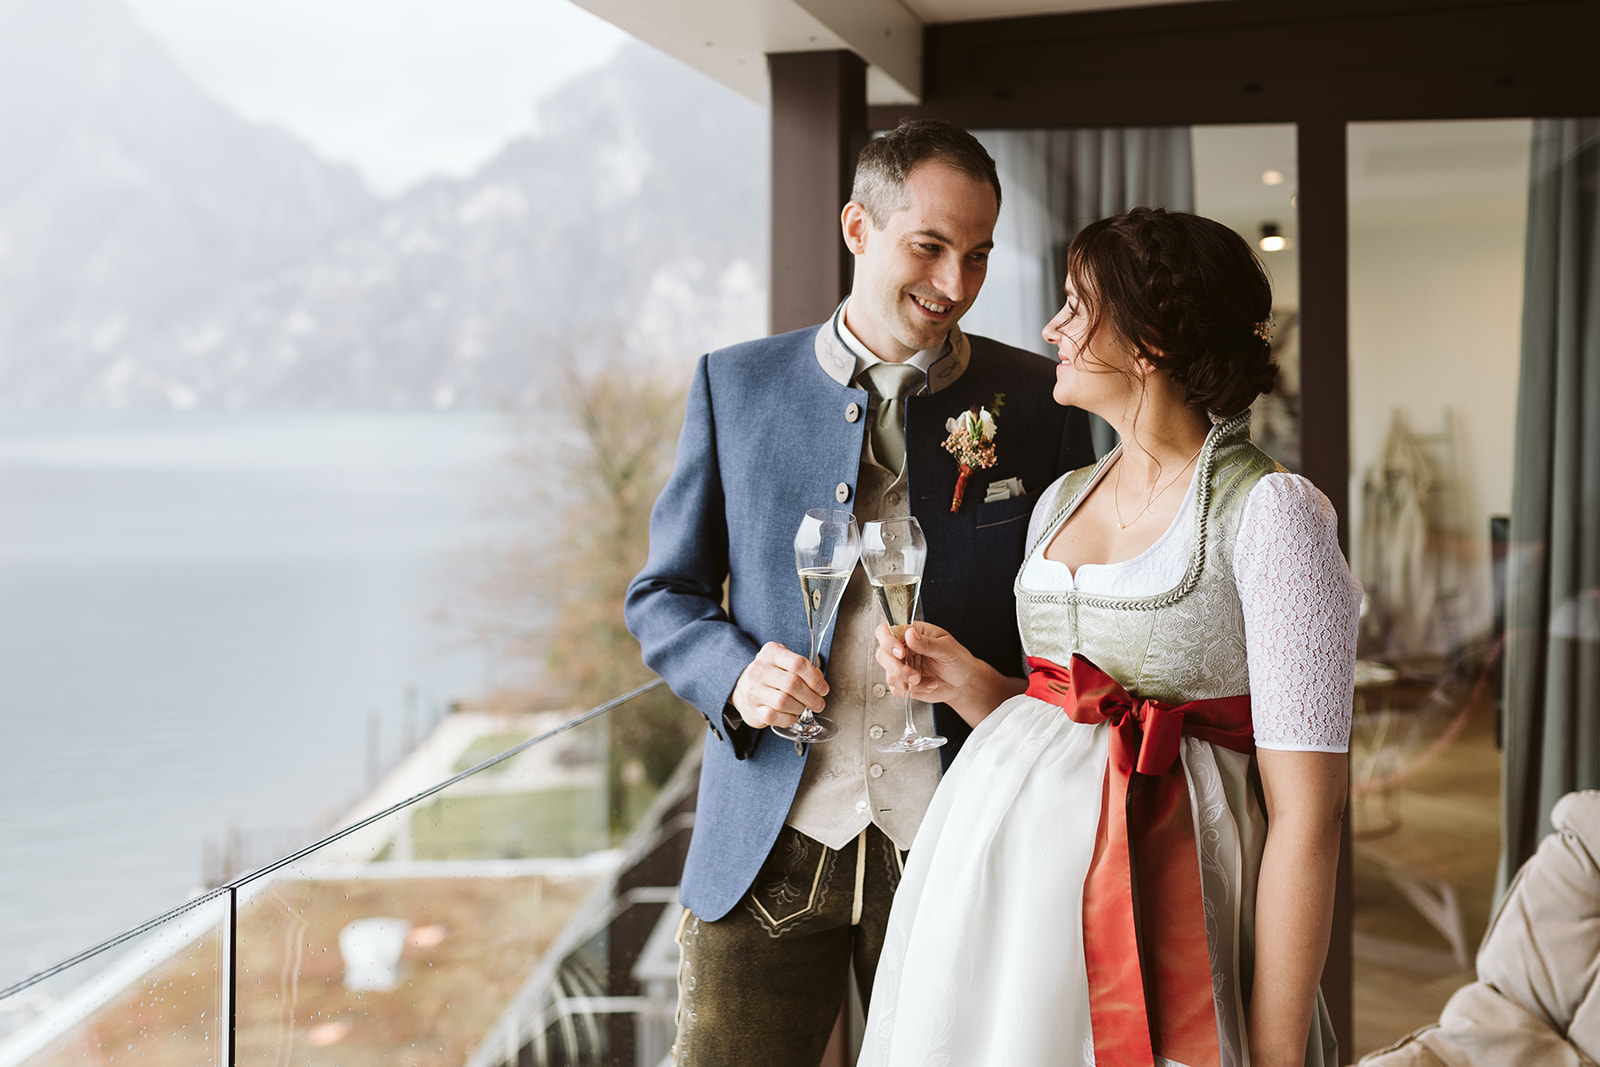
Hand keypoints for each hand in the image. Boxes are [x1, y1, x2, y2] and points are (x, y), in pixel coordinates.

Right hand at [730, 642, 827, 729]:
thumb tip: (820, 684)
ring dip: (800, 708)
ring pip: (783, 701)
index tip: (823, 688)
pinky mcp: (752, 709)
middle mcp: (760, 669)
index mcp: (771, 653)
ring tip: (803, 708)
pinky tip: (792, 715)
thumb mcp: (784, 662)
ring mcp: (754, 690)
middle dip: (811, 697)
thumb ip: (803, 669)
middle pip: (792, 684)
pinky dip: (789, 718)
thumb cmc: (770, 675)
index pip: (798, 664)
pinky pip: (774, 716)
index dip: (815, 679)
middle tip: (818, 703)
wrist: (741, 688)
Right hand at [875, 622, 1025, 726]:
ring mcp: (902, 667)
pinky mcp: (904, 683)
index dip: (888, 641)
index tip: (900, 652)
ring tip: (930, 681)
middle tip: (915, 675)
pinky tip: (929, 685)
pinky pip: (898, 689)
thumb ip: (927, 643)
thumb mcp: (947, 649)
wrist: (964, 683)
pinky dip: (915, 690)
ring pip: (889, 675)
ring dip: (910, 682)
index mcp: (912, 633)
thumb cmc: (958, 661)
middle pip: (882, 654)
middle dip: (897, 668)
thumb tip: (910, 634)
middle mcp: (903, 649)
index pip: (887, 631)